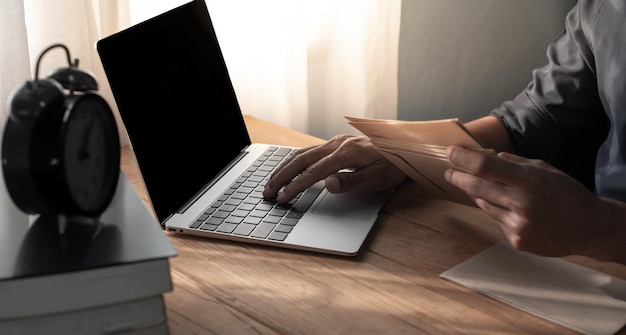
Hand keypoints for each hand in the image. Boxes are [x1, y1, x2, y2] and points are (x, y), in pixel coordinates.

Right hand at [263, 134, 406, 202]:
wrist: (409, 146)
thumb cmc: (396, 164)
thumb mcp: (378, 179)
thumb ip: (351, 182)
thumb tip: (327, 184)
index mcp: (346, 153)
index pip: (313, 173)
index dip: (295, 186)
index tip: (282, 198)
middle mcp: (337, 144)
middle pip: (300, 160)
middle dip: (281, 176)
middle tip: (267, 192)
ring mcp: (336, 141)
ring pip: (302, 153)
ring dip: (285, 168)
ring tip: (272, 181)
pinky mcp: (338, 143)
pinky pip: (310, 150)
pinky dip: (295, 160)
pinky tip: (289, 167)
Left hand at [444, 145, 624, 259]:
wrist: (589, 228)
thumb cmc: (566, 193)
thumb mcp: (544, 169)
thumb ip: (513, 163)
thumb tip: (483, 155)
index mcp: (531, 180)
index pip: (487, 166)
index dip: (464, 158)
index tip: (450, 152)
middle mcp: (523, 203)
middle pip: (477, 187)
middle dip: (458, 177)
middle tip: (449, 171)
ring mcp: (518, 225)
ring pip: (484, 204)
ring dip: (476, 193)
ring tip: (475, 185)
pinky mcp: (517, 241)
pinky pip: (496, 220)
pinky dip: (496, 211)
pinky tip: (509, 209)